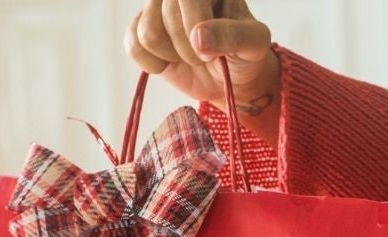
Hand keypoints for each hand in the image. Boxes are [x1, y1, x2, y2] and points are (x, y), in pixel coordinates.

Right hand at [126, 1, 281, 133]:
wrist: (229, 77)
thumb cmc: (244, 54)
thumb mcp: (254, 44)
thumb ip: (233, 36)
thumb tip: (199, 37)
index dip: (194, 26)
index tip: (210, 51)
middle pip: (166, 18)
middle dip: (187, 50)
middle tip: (205, 57)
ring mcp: (157, 8)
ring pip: (147, 33)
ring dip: (171, 56)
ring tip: (189, 57)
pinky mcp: (140, 28)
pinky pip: (133, 46)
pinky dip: (153, 64)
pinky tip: (170, 62)